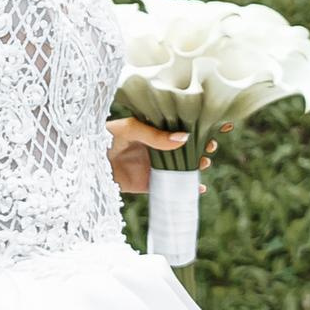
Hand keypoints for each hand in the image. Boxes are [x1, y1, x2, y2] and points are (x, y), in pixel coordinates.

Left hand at [105, 116, 229, 194]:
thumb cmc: (104, 138)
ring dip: (198, 164)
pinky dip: (188, 188)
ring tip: (204, 162)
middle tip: (211, 146)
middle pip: (190, 144)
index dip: (205, 121)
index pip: (184, 121)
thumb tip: (184, 137)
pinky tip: (199, 189)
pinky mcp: (151, 183)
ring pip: (185, 165)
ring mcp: (156, 164)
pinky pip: (173, 187)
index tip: (224, 122)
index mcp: (155, 126)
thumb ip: (154, 135)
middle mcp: (159, 144)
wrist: (86, 162)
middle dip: (205, 144)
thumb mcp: (129, 130)